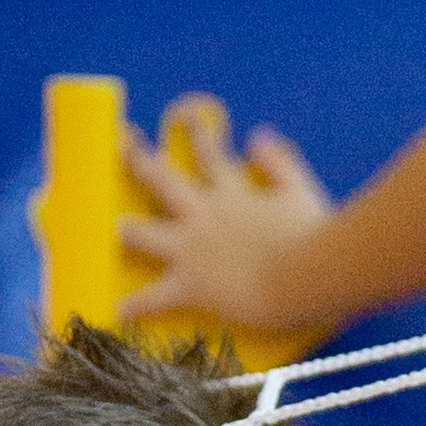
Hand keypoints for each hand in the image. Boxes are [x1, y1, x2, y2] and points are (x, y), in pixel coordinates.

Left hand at [122, 93, 332, 340]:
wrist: (302, 275)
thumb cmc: (309, 234)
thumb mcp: (299, 189)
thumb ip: (278, 161)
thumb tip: (257, 136)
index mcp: (231, 191)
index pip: (208, 152)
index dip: (196, 130)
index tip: (184, 115)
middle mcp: (202, 213)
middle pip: (161, 178)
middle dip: (138, 157)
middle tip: (120, 141)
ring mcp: (190, 249)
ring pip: (145, 232)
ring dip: (129, 229)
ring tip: (117, 226)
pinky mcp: (189, 285)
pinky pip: (155, 296)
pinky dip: (136, 305)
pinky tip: (119, 310)